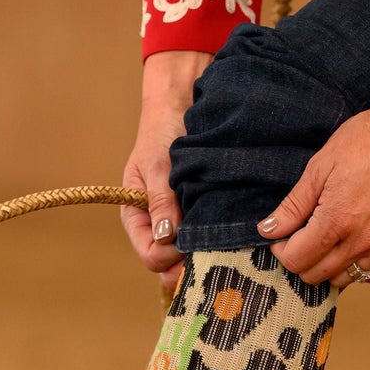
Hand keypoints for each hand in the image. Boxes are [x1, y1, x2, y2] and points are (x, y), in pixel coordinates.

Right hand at [122, 50, 210, 281]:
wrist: (183, 104)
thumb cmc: (163, 131)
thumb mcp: (158, 165)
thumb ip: (160, 201)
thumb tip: (166, 237)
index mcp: (137, 216)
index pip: (151, 256)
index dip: (170, 258)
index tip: (189, 246)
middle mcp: (157, 224)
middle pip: (171, 264)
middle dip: (190, 265)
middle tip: (216, 255)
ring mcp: (179, 221)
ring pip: (191, 254)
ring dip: (206, 253)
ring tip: (227, 243)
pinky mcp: (199, 212)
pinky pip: (206, 236)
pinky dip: (216, 239)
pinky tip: (231, 233)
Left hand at [261, 48, 369, 288]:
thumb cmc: (363, 143)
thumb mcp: (318, 169)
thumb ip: (293, 206)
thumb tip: (268, 230)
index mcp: (337, 220)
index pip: (298, 260)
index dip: (282, 252)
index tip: (281, 239)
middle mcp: (362, 239)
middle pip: (318, 275)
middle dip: (301, 261)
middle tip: (300, 241)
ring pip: (346, 279)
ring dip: (328, 269)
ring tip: (324, 246)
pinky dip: (359, 271)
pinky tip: (350, 252)